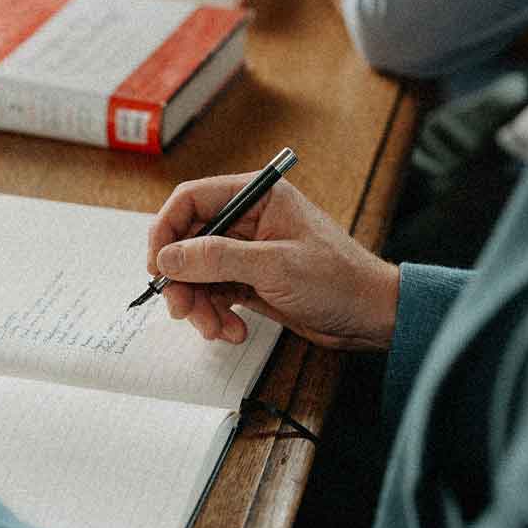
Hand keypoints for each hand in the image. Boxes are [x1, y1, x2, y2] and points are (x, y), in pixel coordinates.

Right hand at [147, 173, 399, 351]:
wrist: (370, 316)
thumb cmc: (339, 279)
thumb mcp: (274, 266)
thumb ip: (217, 258)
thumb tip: (169, 257)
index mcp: (257, 196)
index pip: (191, 201)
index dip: (166, 232)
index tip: (157, 266)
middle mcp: (249, 220)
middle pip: (189, 242)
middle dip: (182, 279)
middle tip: (182, 309)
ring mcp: (248, 252)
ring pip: (198, 273)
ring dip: (199, 304)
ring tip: (214, 328)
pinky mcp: (250, 281)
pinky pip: (214, 294)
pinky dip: (215, 315)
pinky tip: (231, 330)